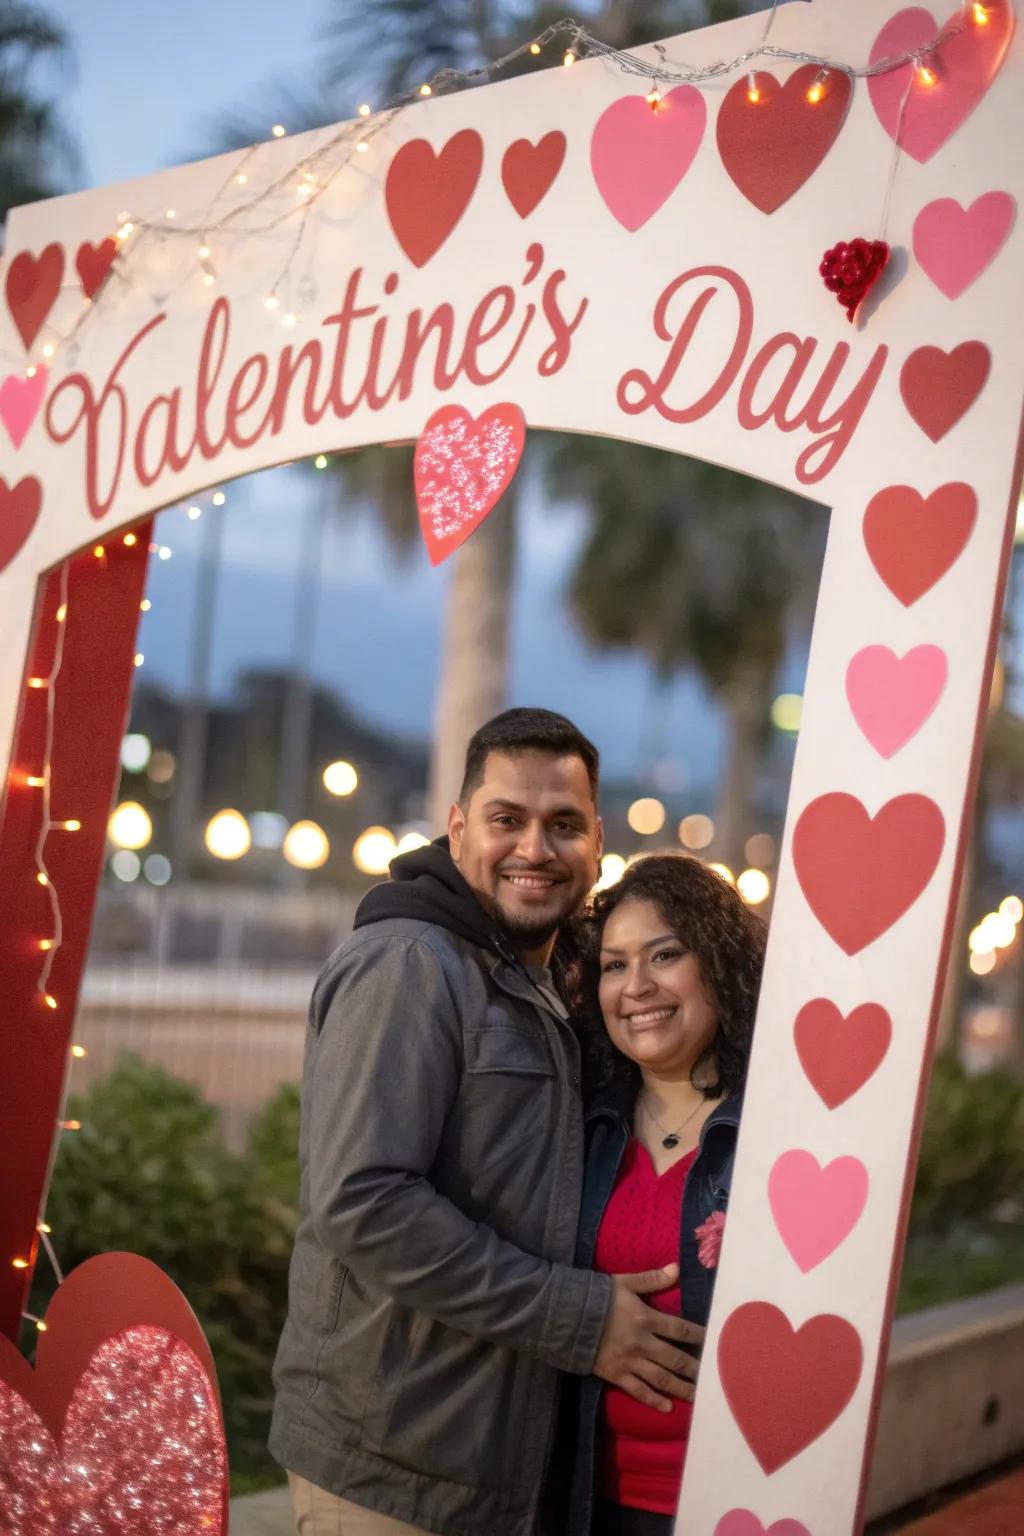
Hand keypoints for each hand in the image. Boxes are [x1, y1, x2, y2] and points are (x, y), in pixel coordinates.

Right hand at [593, 1264, 704, 1412]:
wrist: (564, 1315)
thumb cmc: (596, 1295)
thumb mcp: (624, 1282)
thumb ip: (652, 1279)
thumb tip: (676, 1268)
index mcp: (646, 1318)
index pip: (680, 1329)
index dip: (698, 1336)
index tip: (714, 1342)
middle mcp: (642, 1343)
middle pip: (675, 1358)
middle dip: (695, 1368)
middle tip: (713, 1377)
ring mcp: (629, 1361)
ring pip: (661, 1378)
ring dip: (681, 1388)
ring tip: (698, 1397)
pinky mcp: (615, 1375)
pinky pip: (638, 1390)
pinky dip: (653, 1400)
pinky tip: (667, 1408)